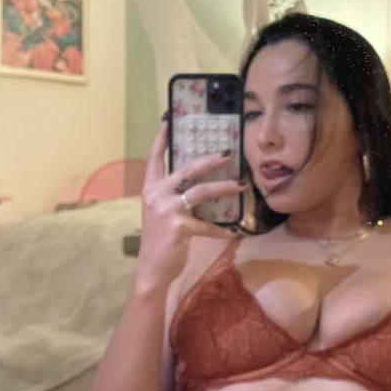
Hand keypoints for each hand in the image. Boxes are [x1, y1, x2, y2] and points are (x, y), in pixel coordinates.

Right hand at [137, 120, 242, 284]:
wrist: (151, 269)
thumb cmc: (160, 240)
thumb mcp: (161, 213)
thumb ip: (173, 197)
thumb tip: (199, 184)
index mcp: (150, 189)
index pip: (155, 159)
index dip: (162, 139)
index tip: (169, 120)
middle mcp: (155, 195)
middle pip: (185, 169)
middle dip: (208, 159)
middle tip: (227, 153)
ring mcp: (166, 210)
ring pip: (200, 191)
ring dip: (223, 187)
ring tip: (240, 185)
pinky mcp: (178, 227)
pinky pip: (206, 225)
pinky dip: (221, 229)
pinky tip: (233, 231)